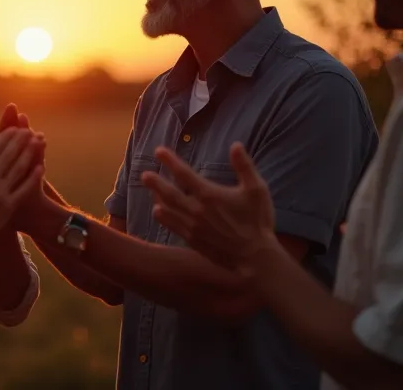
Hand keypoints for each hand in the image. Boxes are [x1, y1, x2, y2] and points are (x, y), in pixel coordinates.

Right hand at [0, 128, 43, 250]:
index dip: (5, 137)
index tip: (14, 128)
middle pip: (9, 156)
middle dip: (20, 141)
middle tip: (29, 130)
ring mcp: (0, 194)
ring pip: (18, 169)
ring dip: (29, 153)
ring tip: (37, 141)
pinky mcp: (8, 206)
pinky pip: (23, 189)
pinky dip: (33, 178)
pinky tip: (41, 167)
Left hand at [140, 142, 276, 276]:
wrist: (255, 258)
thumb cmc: (258, 222)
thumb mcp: (257, 190)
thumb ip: (245, 166)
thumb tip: (236, 145)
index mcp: (210, 195)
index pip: (184, 174)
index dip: (170, 161)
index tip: (159, 151)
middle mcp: (197, 210)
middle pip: (169, 193)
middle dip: (156, 182)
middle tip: (144, 174)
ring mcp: (193, 227)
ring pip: (168, 209)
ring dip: (157, 197)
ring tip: (149, 189)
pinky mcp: (193, 240)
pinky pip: (173, 226)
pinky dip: (164, 217)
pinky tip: (157, 212)